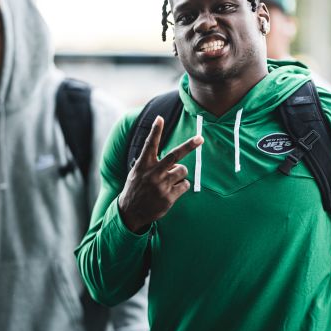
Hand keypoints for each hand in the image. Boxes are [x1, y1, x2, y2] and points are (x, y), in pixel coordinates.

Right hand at [118, 116, 202, 233]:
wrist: (130, 212)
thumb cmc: (137, 188)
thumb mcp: (137, 172)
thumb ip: (152, 164)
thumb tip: (175, 161)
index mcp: (143, 165)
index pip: (149, 144)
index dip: (155, 131)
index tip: (160, 118)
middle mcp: (152, 173)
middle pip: (174, 155)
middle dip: (189, 146)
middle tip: (200, 138)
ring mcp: (161, 185)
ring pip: (182, 171)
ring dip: (180, 173)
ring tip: (169, 181)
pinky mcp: (168, 197)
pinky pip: (185, 185)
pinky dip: (182, 186)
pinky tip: (171, 191)